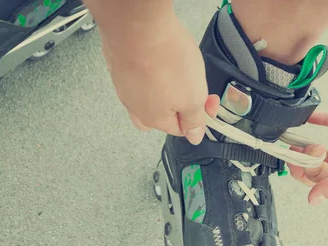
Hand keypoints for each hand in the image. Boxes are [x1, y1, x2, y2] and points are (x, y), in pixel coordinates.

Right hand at [100, 15, 218, 143]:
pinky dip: (149, 72)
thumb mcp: (194, 97)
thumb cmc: (165, 60)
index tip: (208, 99)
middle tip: (190, 85)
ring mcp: (124, 86)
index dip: (199, 116)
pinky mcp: (119, 66)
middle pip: (162, 115)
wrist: (137, 26)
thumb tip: (194, 137)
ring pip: (148, 96)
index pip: (181, 129)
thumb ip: (195, 120)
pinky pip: (137, 77)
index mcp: (155, 120)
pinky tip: (157, 59)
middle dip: (179, 104)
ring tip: (173, 70)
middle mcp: (135, 107)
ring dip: (164, 87)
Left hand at [289, 111, 327, 203]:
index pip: (321, 183)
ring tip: (295, 139)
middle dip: (307, 160)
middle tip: (301, 149)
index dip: (305, 173)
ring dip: (312, 145)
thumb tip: (313, 200)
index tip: (293, 161)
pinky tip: (311, 117)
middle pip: (322, 168)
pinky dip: (325, 122)